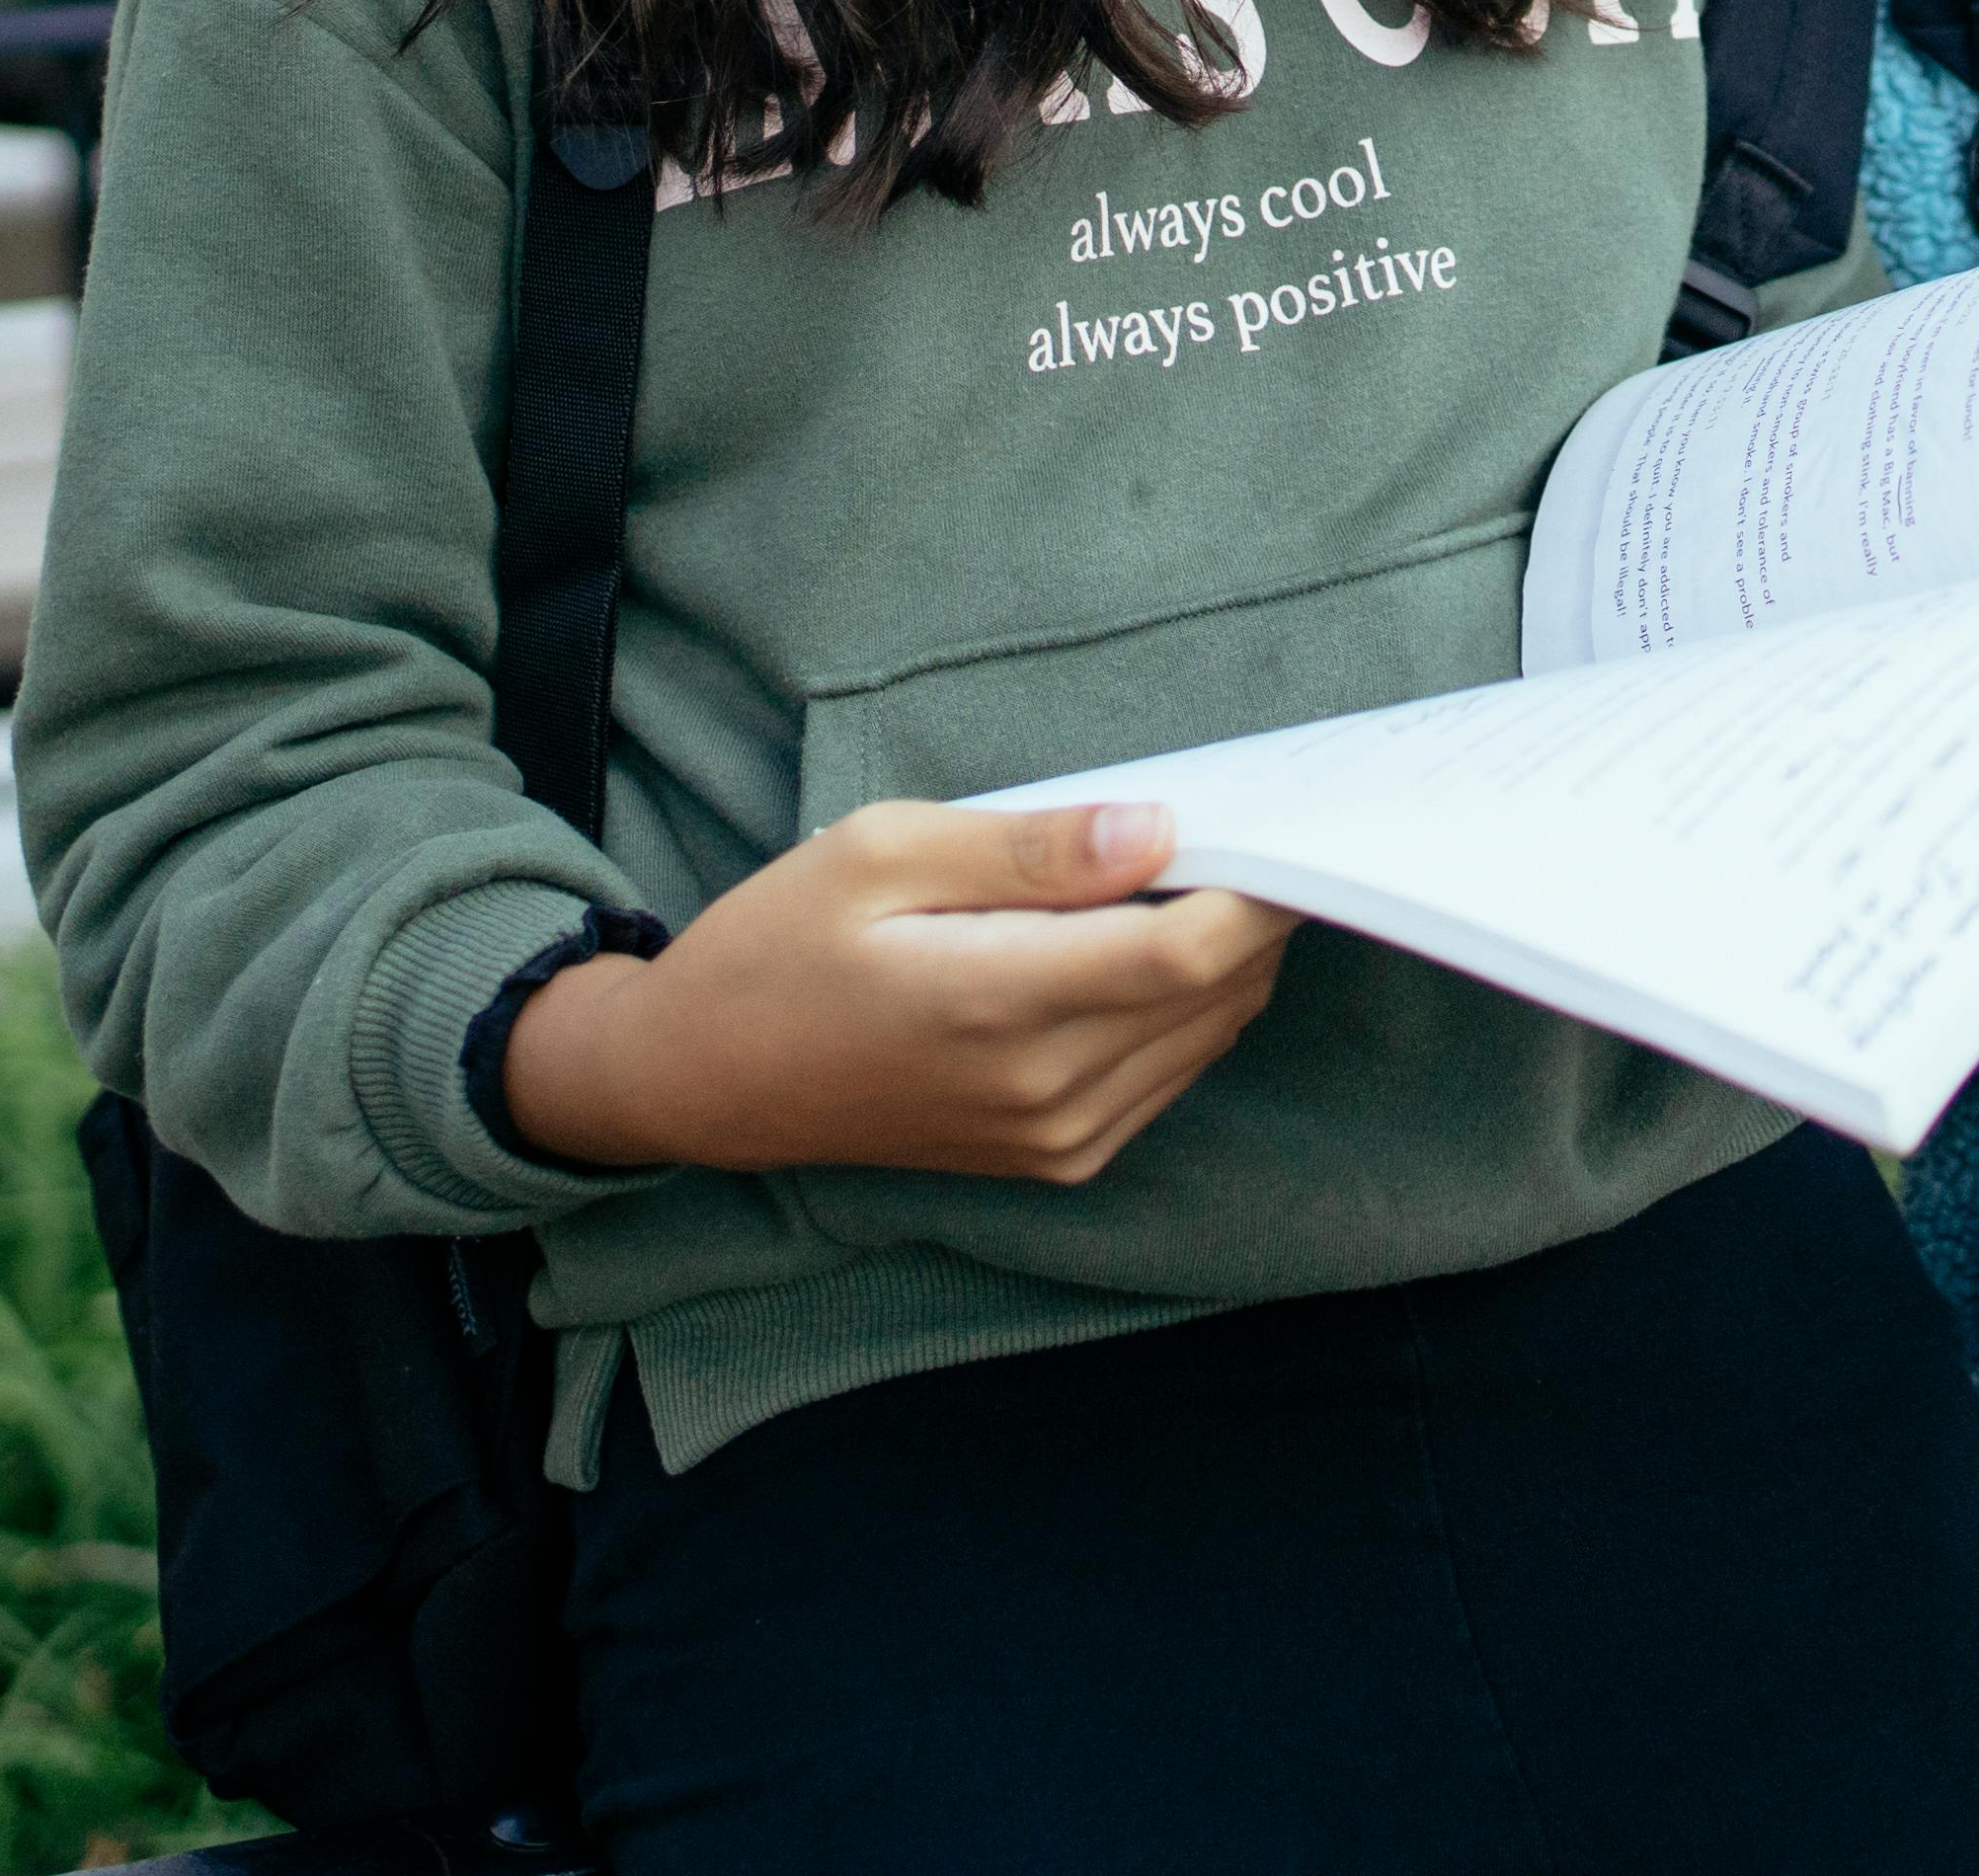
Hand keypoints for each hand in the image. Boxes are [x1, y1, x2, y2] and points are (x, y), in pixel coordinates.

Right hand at [502, 798, 1294, 1185]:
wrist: (702, 1080)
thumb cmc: (779, 946)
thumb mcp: (882, 852)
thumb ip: (1029, 846)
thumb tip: (1157, 828)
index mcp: (1001, 1005)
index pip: (1193, 951)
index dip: (1257, 884)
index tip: (1275, 818)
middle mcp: (1046, 1090)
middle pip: (1220, 992)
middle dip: (1250, 910)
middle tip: (1239, 829)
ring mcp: (1056, 1138)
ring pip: (1208, 1035)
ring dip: (1222, 959)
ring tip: (1184, 879)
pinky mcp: (1056, 1160)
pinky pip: (1167, 1074)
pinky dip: (1184, 1008)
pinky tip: (1138, 947)